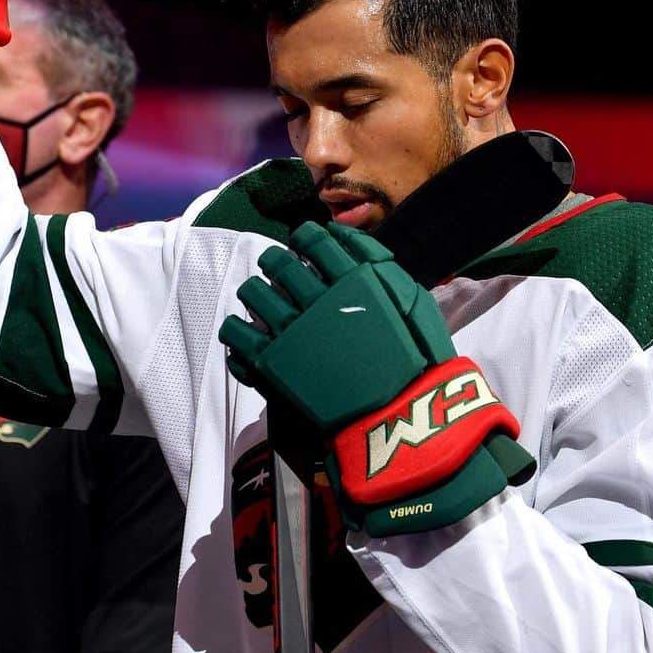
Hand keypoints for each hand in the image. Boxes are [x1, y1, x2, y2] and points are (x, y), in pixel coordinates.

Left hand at [219, 221, 534, 535]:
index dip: (304, 237)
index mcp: (350, 279)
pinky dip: (235, 330)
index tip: (302, 244)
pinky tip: (244, 333)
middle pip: (278, 263)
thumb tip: (340, 234)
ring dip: (254, 291)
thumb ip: (377, 260)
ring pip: (252, 294)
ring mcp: (290, 332)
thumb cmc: (417, 359)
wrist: (400, 418)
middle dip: (274, 261)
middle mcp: (316, 299)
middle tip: (276, 268)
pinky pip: (236, 336)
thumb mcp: (412, 299)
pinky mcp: (271, 366)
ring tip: (260, 299)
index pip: (312, 239)